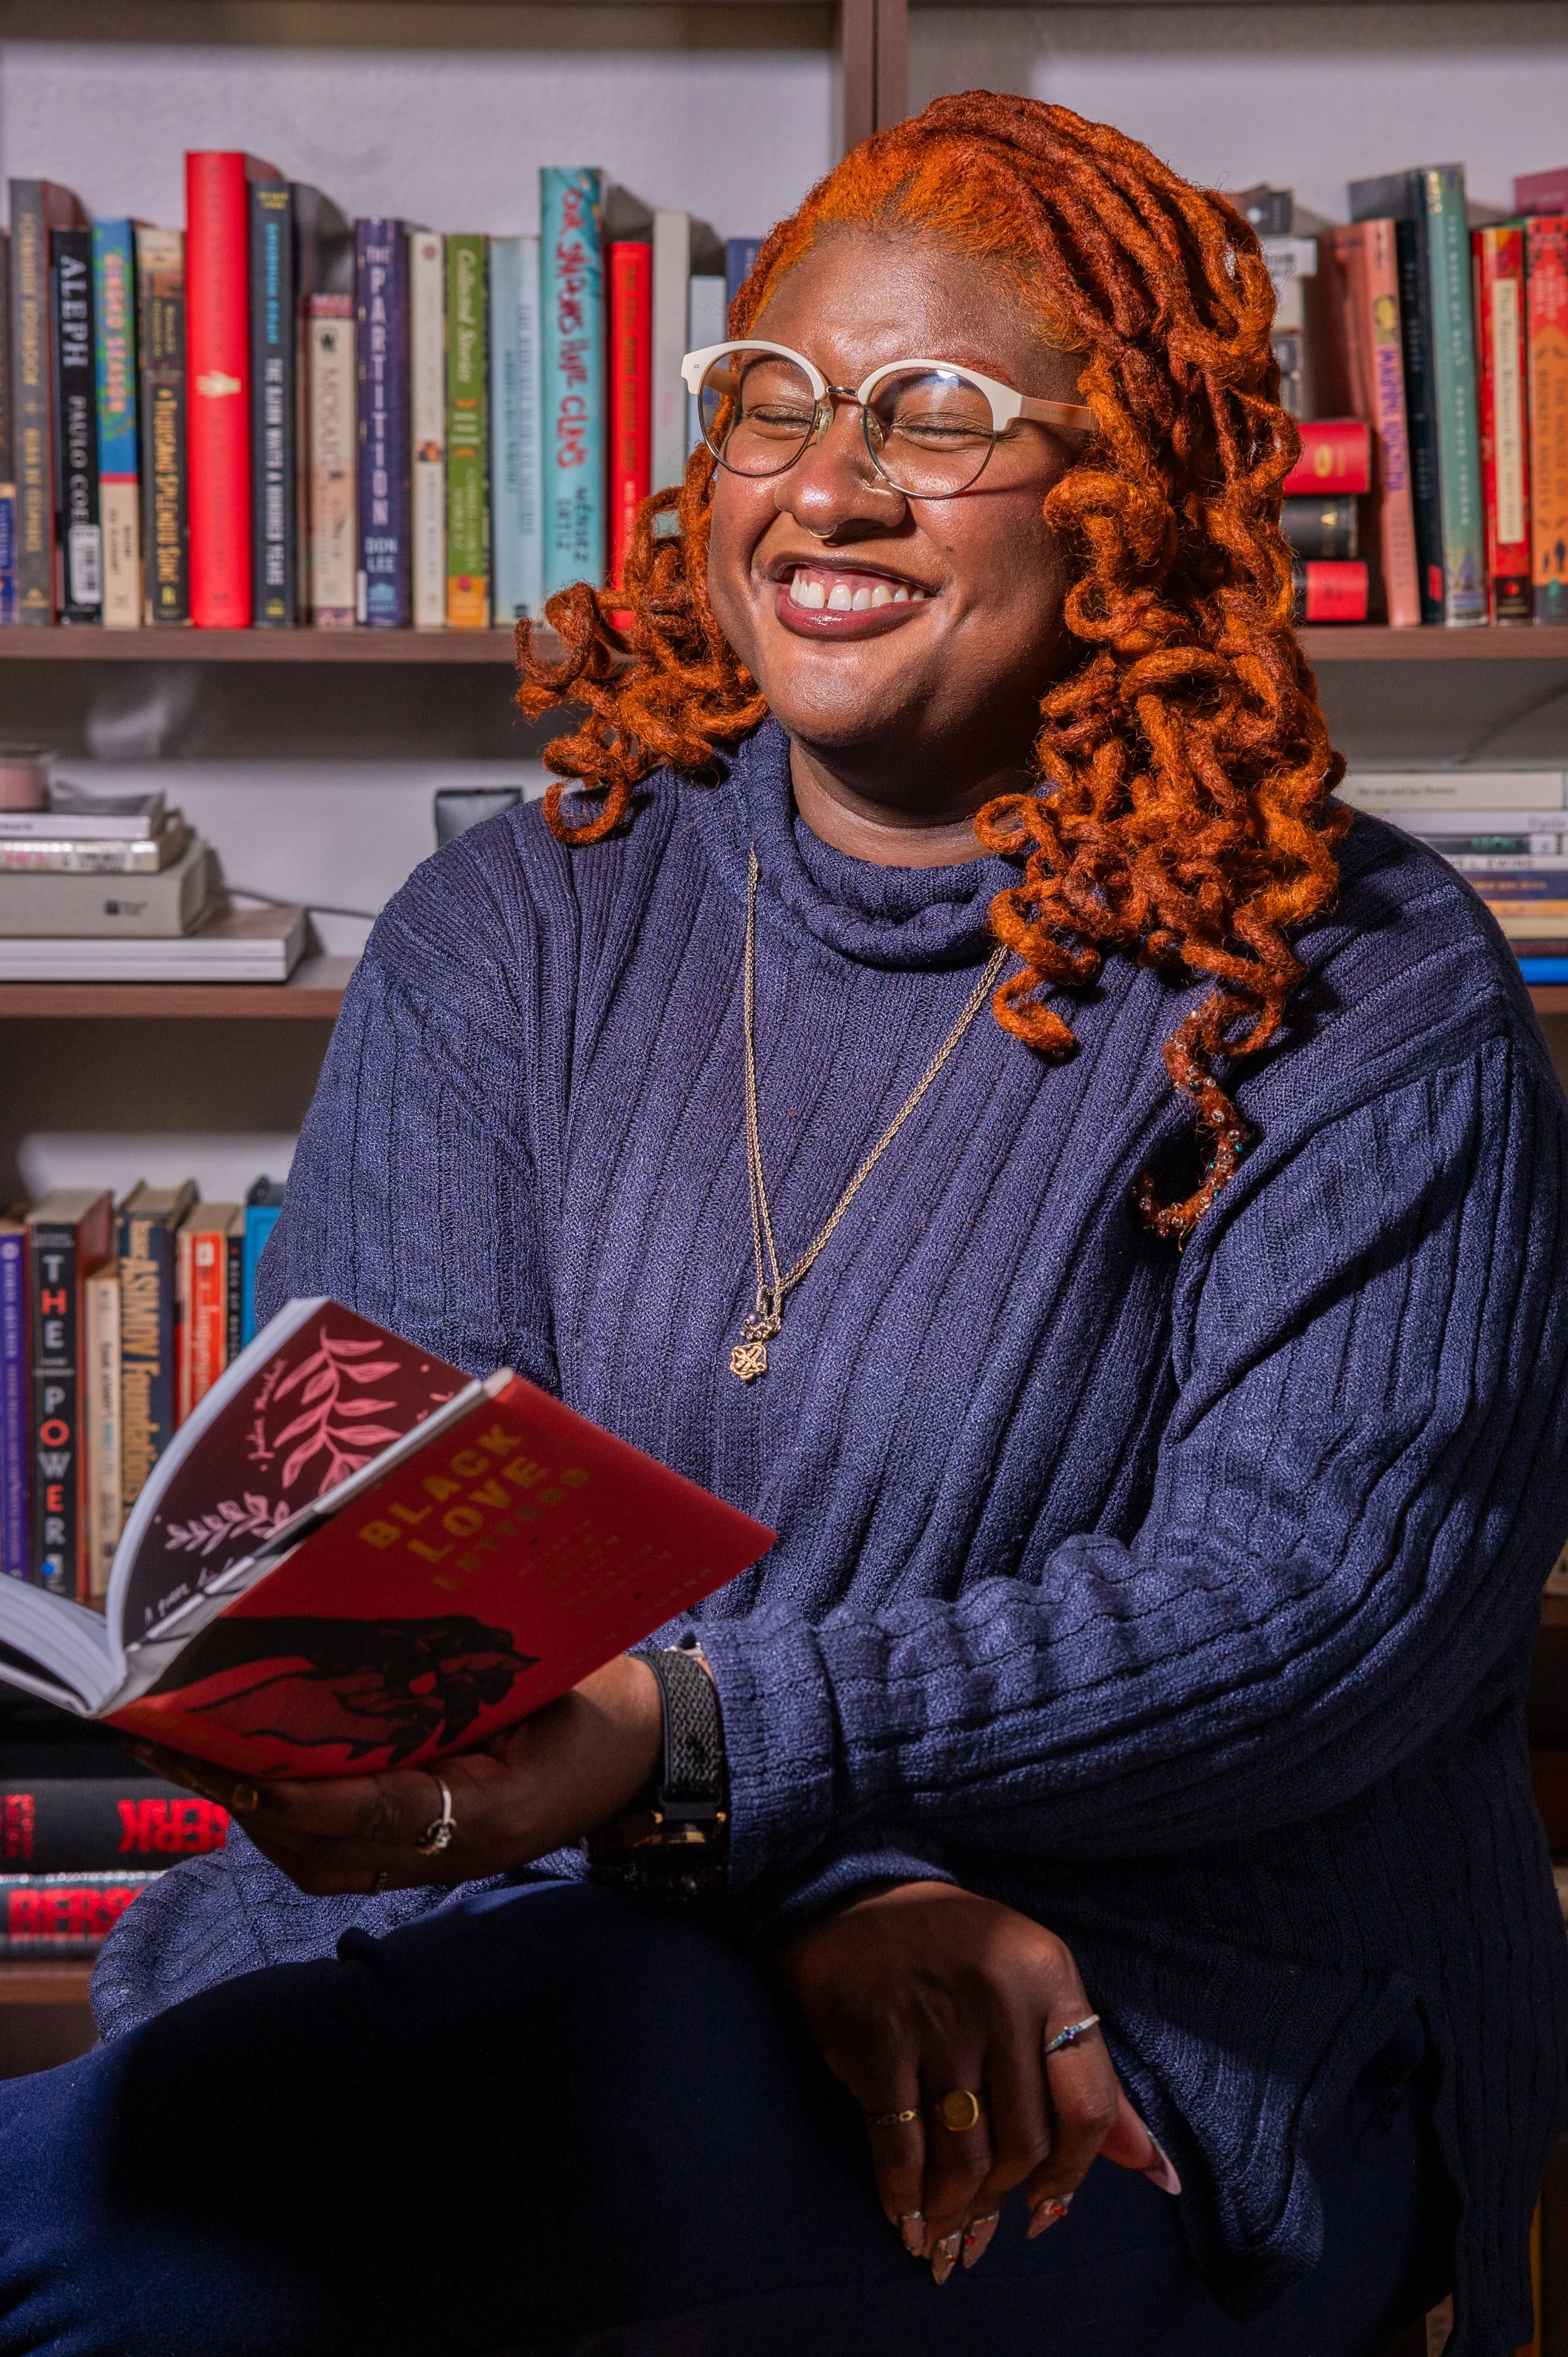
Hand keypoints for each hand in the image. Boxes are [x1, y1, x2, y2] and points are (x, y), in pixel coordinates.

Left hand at [125, 1653, 662, 1895]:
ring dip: (252, 1812)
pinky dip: (286, 1822)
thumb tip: (372, 1657)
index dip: (295, 1785)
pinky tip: (253, 1776)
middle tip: (178, 1744)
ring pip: (317, 1861)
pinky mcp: (427, 1854)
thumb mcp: (545, 1687)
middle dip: (245, 1798)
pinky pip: (337, 1857)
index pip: (369, 1809)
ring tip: (195, 1758)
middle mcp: (450, 1850)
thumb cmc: (598, 1711)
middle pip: (320, 1848)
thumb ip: (466, 1685)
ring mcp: (437, 1861)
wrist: (647, 1755)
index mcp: (486, 1813)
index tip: (233, 1754)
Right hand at [779, 1880, 1178, 2280]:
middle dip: (1002, 2200)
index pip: (1088, 2105)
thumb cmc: (954, 1948)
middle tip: (980, 2223)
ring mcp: (934, 2017)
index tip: (1048, 2209)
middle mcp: (1000, 1995)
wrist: (852, 1892)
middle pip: (1024, 2144)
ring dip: (955, 2210)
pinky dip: (904, 2195)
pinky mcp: (873, 2037)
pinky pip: (899, 2146)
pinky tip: (905, 2215)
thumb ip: (1086, 2071)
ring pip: (964, 2156)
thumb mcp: (1033, 1982)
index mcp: (1049, 1976)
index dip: (1074, 2174)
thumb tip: (1155, 2169)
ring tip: (944, 2231)